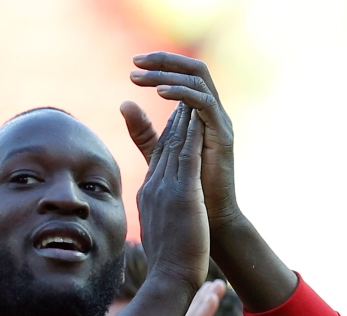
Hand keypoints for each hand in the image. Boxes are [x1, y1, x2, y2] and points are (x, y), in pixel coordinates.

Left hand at [127, 52, 237, 229]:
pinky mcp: (222, 135)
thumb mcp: (160, 154)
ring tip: (141, 76)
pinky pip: (205, 103)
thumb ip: (144, 132)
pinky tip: (161, 92)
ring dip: (169, 74)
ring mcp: (219, 122)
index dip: (159, 68)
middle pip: (192, 71)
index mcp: (199, 116)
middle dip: (164, 62)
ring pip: (198, 80)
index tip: (132, 67)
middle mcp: (211, 114)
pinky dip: (183, 94)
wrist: (210, 223)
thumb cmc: (189, 193)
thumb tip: (124, 103)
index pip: (182, 79)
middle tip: (136, 61)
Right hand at [136, 103, 209, 290]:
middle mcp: (153, 188)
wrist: (169, 279)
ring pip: (173, 145)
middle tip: (180, 96)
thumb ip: (157, 220)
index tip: (174, 119)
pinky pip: (186, 155)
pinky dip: (191, 133)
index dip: (165, 135)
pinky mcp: (182, 194)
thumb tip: (156, 220)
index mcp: (148, 196)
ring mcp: (165, 190)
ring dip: (181, 118)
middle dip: (172, 120)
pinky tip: (197, 116)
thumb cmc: (167, 266)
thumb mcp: (159, 236)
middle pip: (162, 146)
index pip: (157, 159)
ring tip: (189, 97)